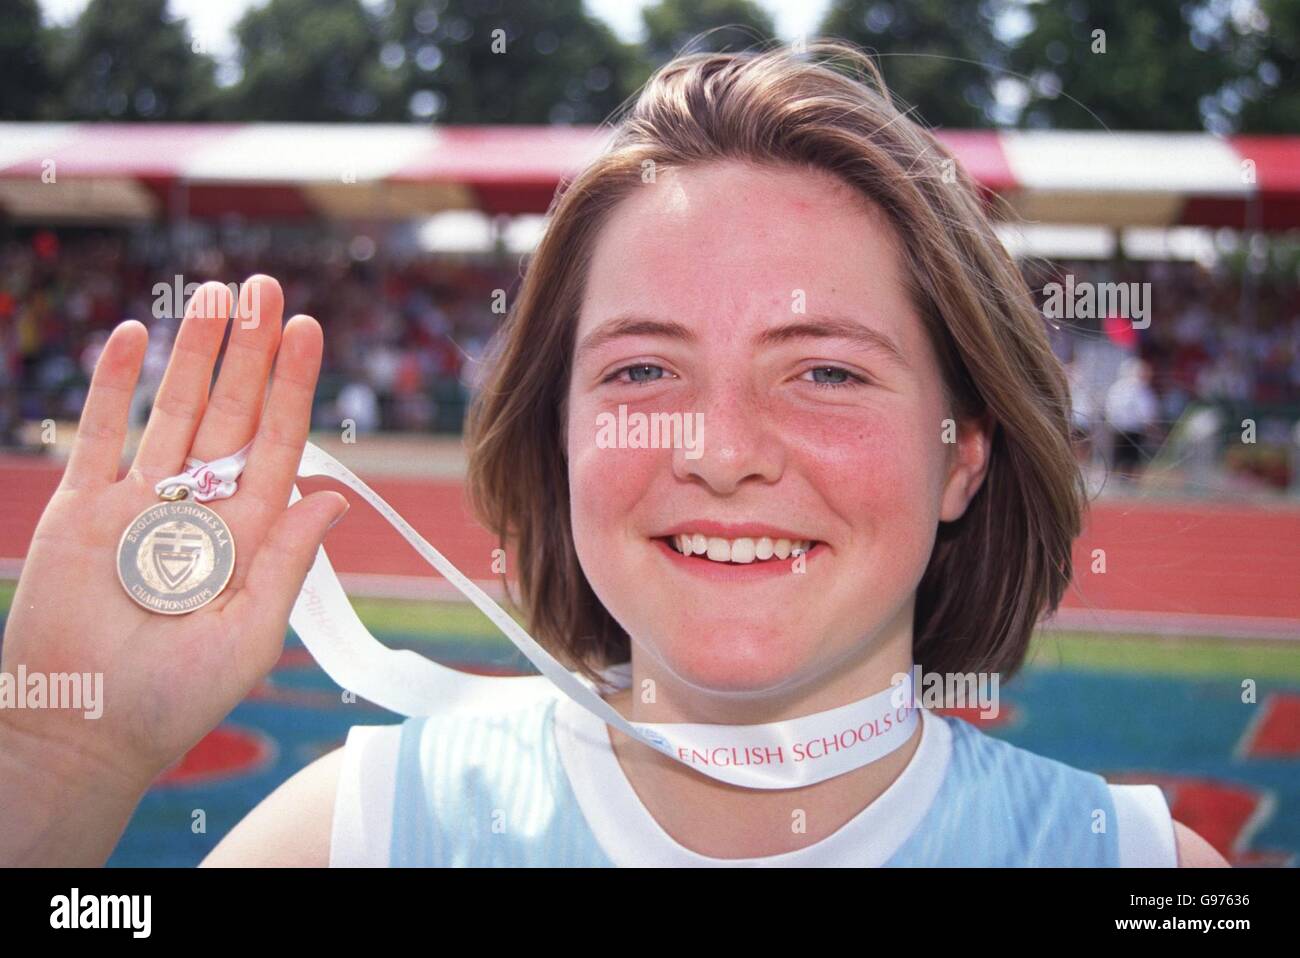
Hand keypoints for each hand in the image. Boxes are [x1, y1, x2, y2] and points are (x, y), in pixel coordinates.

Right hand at [1, 275, 347, 796]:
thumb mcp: (250, 633)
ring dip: (195, 353)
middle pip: (231, 414)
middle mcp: (198, 509)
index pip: (278, 444)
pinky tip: (139, 336)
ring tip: (218, 295)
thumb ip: (288, 561)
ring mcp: (138, 504)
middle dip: (250, 352)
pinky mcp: (80, 510)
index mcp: (247, 535)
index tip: (309, 331)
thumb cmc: (174, 699)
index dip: (292, 388)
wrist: (82, 732)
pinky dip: (116, 385)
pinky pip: (100, 434)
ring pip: (173, 410)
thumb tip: (335, 498)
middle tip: (267, 289)